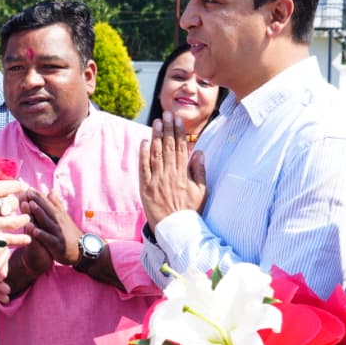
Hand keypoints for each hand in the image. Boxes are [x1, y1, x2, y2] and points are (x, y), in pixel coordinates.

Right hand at [0, 162, 30, 254]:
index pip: (8, 185)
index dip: (17, 186)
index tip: (20, 187)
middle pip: (14, 202)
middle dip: (17, 203)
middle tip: (17, 205)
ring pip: (17, 220)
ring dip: (23, 219)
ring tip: (26, 219)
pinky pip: (10, 239)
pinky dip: (21, 239)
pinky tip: (28, 238)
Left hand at [25, 189, 82, 264]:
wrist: (83, 251)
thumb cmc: (70, 234)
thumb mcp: (64, 217)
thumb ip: (56, 204)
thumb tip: (51, 190)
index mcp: (59, 215)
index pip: (48, 203)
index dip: (39, 195)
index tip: (28, 187)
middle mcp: (59, 222)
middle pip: (47, 209)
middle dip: (37, 200)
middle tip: (27, 191)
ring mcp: (58, 233)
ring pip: (48, 222)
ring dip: (39, 213)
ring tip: (30, 204)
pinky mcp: (58, 245)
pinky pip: (49, 239)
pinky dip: (42, 235)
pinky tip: (34, 231)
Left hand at [139, 111, 206, 227]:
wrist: (176, 230)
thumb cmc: (191, 211)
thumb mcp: (201, 191)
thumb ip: (199, 171)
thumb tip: (198, 152)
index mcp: (183, 175)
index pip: (181, 148)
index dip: (179, 133)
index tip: (178, 120)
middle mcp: (170, 175)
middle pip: (168, 147)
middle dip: (167, 129)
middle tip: (167, 114)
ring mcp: (157, 181)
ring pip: (156, 154)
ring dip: (156, 137)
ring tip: (156, 122)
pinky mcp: (146, 188)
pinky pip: (144, 168)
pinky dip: (144, 154)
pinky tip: (144, 142)